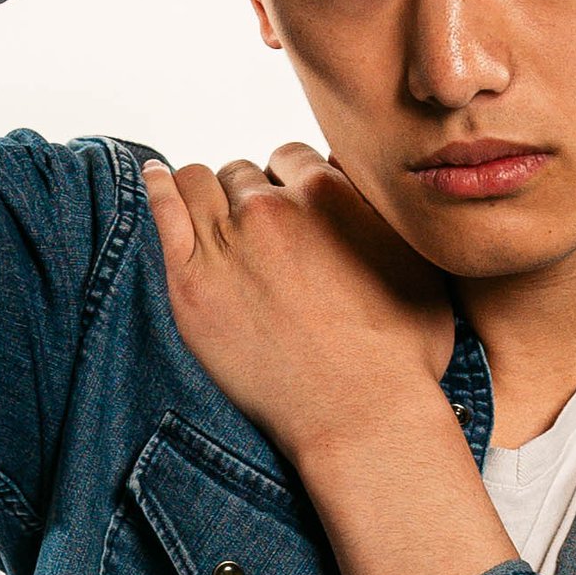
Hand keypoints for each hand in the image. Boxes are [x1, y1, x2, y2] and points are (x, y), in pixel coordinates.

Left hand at [143, 140, 455, 465]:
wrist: (362, 416)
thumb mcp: (418, 262)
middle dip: (248, 197)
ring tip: (213, 220)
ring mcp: (226, 244)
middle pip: (242, 174)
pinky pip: (162, 209)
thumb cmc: (403, 353)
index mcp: (327, 193)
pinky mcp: (190, 283)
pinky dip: (159, 188)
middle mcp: (270, 209)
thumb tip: (358, 181)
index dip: (288, 185)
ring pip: (199, 183)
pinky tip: (157, 180)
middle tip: (260, 240)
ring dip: (207, 197)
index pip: (287, 158)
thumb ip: (382, 211)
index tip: (291, 215)